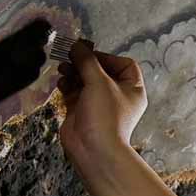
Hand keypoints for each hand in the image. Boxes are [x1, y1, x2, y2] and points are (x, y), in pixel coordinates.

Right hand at [56, 40, 146, 164]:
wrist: (93, 150)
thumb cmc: (105, 119)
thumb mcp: (99, 82)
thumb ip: (87, 61)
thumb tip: (77, 45)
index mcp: (133, 89)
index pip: (123, 64)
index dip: (106, 57)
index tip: (90, 54)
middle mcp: (118, 96)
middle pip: (101, 70)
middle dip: (85, 63)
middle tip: (71, 56)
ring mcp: (100, 104)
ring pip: (86, 80)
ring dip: (74, 72)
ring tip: (63, 68)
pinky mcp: (83, 111)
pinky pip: (75, 92)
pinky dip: (68, 85)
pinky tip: (62, 82)